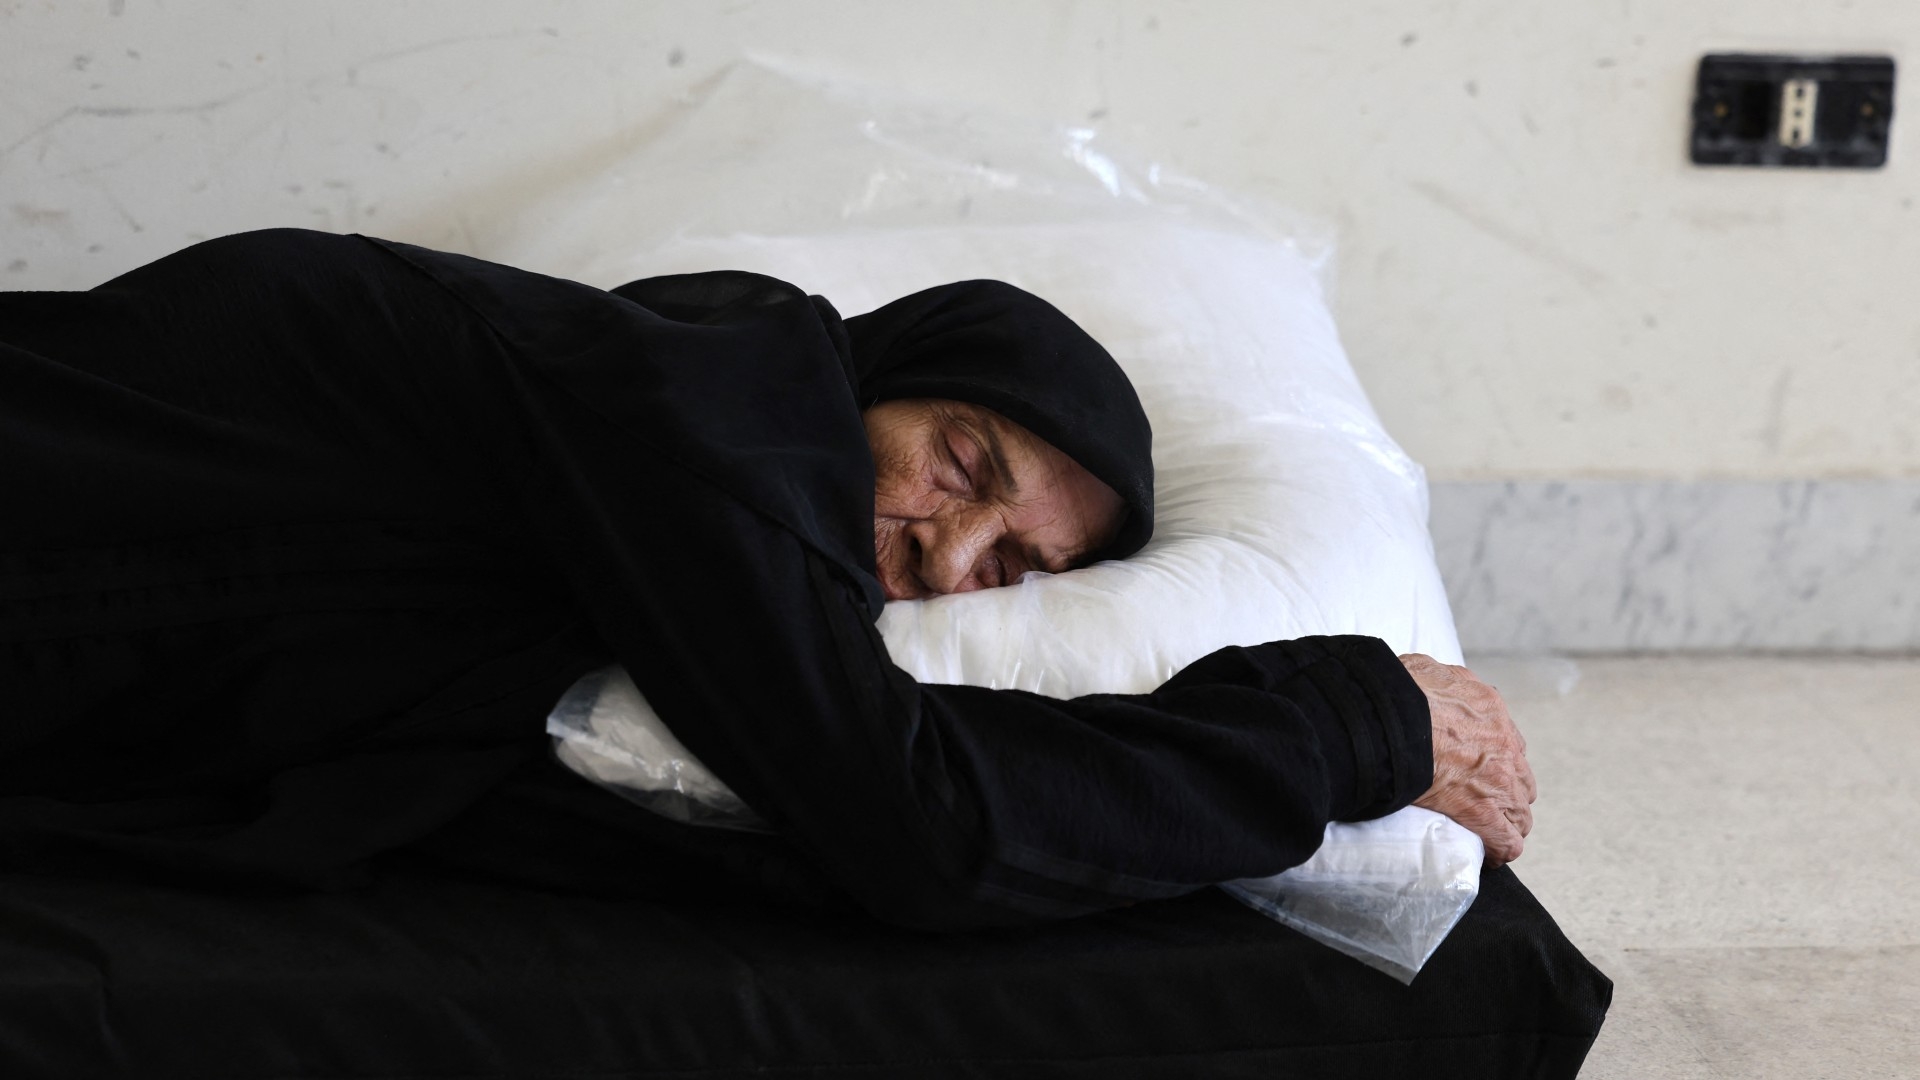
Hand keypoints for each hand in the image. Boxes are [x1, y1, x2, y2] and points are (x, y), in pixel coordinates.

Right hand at [1399, 654, 1536, 865]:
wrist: (1392, 719)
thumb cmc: (1398, 693)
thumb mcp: (1427, 670)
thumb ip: (1440, 680)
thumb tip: (1430, 682)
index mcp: (1491, 710)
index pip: (1508, 742)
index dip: (1495, 760)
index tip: (1480, 770)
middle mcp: (1504, 745)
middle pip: (1520, 777)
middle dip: (1506, 791)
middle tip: (1483, 802)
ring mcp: (1497, 780)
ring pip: (1520, 811)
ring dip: (1507, 821)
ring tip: (1490, 833)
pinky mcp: (1481, 811)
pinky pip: (1507, 841)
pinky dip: (1502, 849)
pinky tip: (1492, 855)